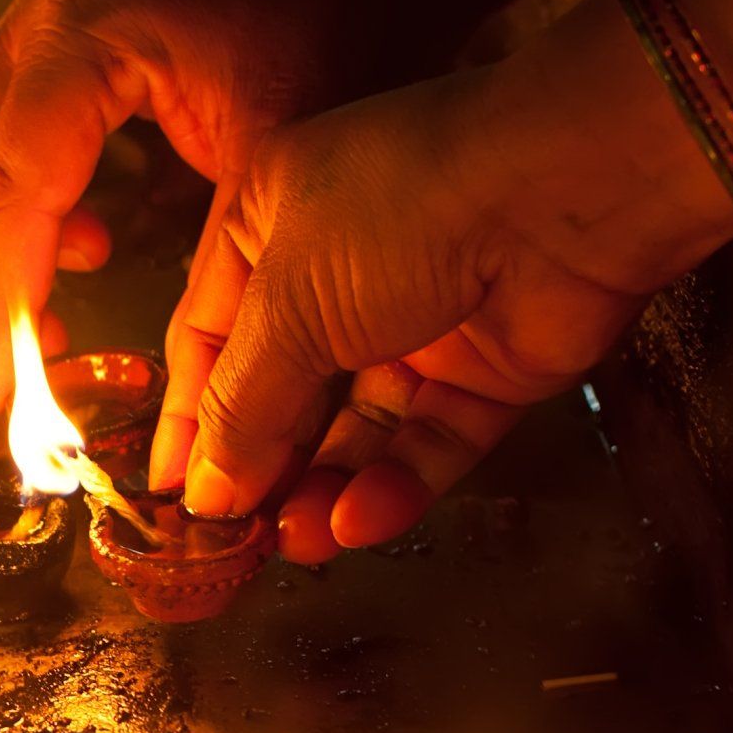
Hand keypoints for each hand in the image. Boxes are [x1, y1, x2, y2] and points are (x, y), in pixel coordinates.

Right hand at [0, 0, 512, 414]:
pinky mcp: (57, 29)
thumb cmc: (347, 23)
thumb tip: (176, 411)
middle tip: (28, 351)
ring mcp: (41, 12)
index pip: (14, 186)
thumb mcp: (281, 159)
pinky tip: (88, 234)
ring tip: (62, 290)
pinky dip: (16, 192)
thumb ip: (210, 276)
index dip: (2, 297)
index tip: (2, 390)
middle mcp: (44, 12)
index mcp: (90, 29)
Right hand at [158, 0, 732, 558]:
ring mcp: (415, 319)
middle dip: (258, 460)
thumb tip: (202, 491)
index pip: (208, 333)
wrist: (564, 189)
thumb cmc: (401, 205)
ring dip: (323, 484)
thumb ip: (241, 403)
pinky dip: (395, 483)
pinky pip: (429, 440)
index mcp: (268, 221)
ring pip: (357, 424)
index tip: (168, 490)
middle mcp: (337, 268)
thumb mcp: (287, 300)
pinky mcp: (484, 369)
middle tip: (230, 534)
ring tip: (293, 543)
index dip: (188, 413)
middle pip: (282, 385)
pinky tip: (358, 521)